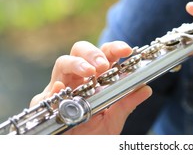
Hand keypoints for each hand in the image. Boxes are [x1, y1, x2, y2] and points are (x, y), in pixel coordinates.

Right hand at [30, 41, 151, 134]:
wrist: (75, 152)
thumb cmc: (93, 135)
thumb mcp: (113, 120)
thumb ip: (127, 104)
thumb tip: (146, 89)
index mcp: (95, 78)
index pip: (104, 54)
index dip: (114, 48)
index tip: (127, 50)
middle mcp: (77, 78)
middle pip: (81, 50)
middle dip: (93, 53)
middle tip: (104, 65)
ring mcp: (60, 88)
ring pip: (63, 63)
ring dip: (77, 64)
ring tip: (90, 72)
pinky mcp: (46, 104)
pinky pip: (45, 93)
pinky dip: (54, 88)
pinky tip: (61, 88)